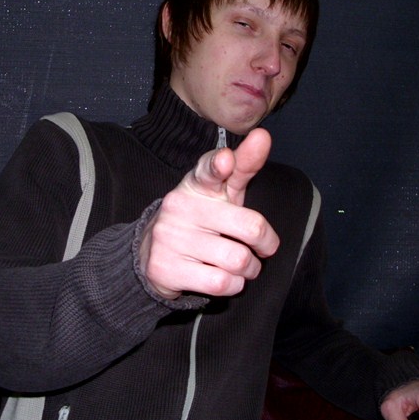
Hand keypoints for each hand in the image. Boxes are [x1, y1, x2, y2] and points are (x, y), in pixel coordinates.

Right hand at [139, 128, 278, 298]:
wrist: (153, 254)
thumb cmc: (202, 219)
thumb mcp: (221, 192)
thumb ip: (244, 165)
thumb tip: (263, 135)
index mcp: (196, 184)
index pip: (208, 170)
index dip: (219, 165)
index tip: (226, 161)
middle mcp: (181, 207)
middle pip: (249, 227)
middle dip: (265, 244)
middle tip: (262, 249)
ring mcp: (171, 238)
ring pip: (238, 260)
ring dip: (250, 269)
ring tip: (242, 266)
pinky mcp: (166, 268)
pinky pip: (220, 282)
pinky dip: (233, 285)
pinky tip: (226, 278)